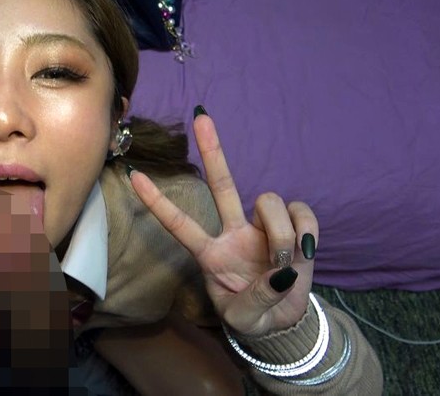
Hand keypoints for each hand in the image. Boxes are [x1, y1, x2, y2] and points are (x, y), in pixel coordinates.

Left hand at [129, 109, 318, 336]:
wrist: (282, 322)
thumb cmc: (251, 317)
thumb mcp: (243, 320)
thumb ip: (257, 300)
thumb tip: (280, 271)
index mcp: (210, 253)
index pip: (179, 224)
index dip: (157, 202)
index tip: (134, 176)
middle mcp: (233, 233)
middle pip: (221, 184)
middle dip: (212, 150)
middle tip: (200, 116)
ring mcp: (262, 228)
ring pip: (268, 202)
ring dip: (281, 232)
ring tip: (283, 263)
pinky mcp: (293, 227)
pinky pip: (300, 211)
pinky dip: (306, 228)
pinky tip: (305, 250)